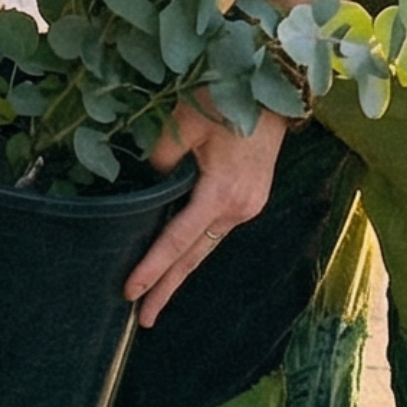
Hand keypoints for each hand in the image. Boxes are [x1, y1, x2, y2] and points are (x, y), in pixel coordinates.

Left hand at [124, 97, 287, 327]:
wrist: (276, 86)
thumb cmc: (228, 99)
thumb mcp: (185, 123)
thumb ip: (161, 159)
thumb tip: (148, 185)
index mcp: (222, 194)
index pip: (178, 241)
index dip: (152, 268)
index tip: (130, 293)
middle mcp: (239, 209)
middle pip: (195, 256)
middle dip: (168, 287)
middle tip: (143, 320)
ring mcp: (248, 204)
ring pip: (207, 244)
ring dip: (181, 270)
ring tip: (157, 297)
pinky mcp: (250, 196)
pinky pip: (217, 228)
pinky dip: (195, 246)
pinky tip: (180, 257)